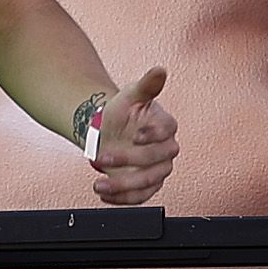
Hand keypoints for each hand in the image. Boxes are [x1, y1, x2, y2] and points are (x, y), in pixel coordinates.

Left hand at [84, 65, 176, 207]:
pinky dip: (122, 198)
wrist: (107, 131)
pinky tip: (104, 194)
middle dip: (130, 159)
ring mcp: (157, 169)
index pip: (168, 131)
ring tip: (99, 184)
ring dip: (124, 185)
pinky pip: (140, 196)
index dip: (153, 135)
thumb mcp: (130, 95)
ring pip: (149, 181)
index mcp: (165, 125)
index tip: (134, 135)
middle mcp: (166, 149)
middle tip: (103, 156)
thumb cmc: (121, 112)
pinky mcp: (147, 185)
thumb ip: (146, 85)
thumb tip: (160, 70)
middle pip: (158, 160)